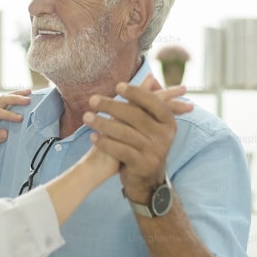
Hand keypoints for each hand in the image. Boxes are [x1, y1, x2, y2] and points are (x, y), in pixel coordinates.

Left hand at [0, 89, 30, 196]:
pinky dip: (16, 101)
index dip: (9, 115)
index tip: (20, 119)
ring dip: (17, 95)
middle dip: (15, 98)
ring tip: (29, 92)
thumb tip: (6, 133)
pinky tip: (24, 99)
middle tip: (28, 100)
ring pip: (5, 100)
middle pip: (2, 100)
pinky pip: (7, 106)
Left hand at [81, 75, 192, 202]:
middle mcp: (165, 137)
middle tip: (92, 100)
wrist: (147, 180)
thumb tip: (150, 76)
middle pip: (136, 116)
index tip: (118, 87)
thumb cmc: (144, 144)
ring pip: (126, 133)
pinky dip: (105, 142)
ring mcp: (155, 152)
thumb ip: (148, 102)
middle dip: (112, 106)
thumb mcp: (150, 124)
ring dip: (103, 124)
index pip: (153, 103)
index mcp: (169, 122)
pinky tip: (92, 137)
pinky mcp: (143, 165)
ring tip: (86, 117)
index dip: (136, 93)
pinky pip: (121, 150)